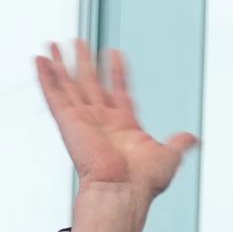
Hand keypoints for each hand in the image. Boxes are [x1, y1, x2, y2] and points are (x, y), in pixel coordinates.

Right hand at [32, 40, 197, 231]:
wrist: (123, 190)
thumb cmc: (144, 181)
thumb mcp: (169, 156)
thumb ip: (179, 143)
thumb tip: (193, 138)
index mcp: (124, 126)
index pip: (119, 90)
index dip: (117, 72)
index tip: (114, 53)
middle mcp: (102, 121)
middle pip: (90, 83)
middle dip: (85, 62)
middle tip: (79, 41)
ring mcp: (83, 120)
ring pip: (69, 85)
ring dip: (61, 64)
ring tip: (54, 44)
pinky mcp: (67, 121)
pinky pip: (53, 95)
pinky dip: (45, 77)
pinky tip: (39, 60)